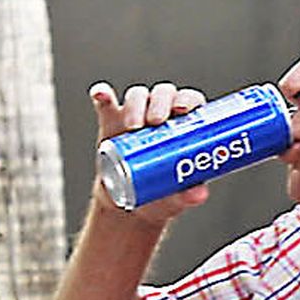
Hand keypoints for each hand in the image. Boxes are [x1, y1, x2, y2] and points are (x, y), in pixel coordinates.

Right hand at [90, 80, 210, 225]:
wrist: (129, 204)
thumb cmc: (161, 193)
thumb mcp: (176, 196)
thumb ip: (188, 194)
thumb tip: (199, 195)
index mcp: (185, 124)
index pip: (190, 100)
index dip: (188, 99)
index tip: (182, 111)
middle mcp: (161, 113)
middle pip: (164, 94)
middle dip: (161, 103)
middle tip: (157, 121)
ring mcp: (135, 115)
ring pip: (138, 96)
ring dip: (135, 105)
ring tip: (134, 126)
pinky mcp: (111, 121)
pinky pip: (106, 103)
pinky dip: (102, 95)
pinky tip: (100, 95)